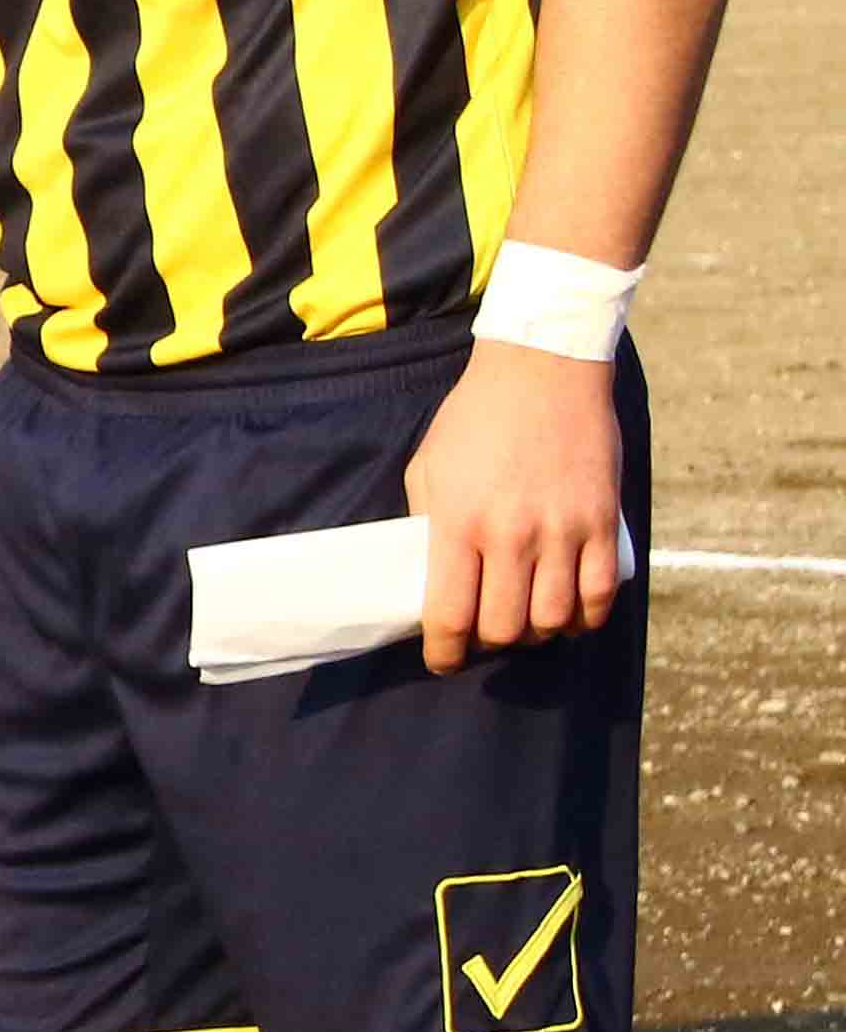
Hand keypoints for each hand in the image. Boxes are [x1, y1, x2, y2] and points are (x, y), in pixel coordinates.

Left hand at [407, 340, 628, 672]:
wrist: (542, 371)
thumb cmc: (474, 419)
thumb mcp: (429, 469)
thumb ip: (429, 526)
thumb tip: (431, 581)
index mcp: (458, 523)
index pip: (450, 615)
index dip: (445, 653)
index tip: (443, 660)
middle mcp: (512, 534)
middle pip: (505, 627)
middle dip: (490, 644)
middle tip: (484, 636)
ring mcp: (562, 531)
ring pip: (554, 620)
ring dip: (537, 635)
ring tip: (525, 624)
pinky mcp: (602, 523)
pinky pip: (599, 596)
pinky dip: (584, 619)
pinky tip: (569, 617)